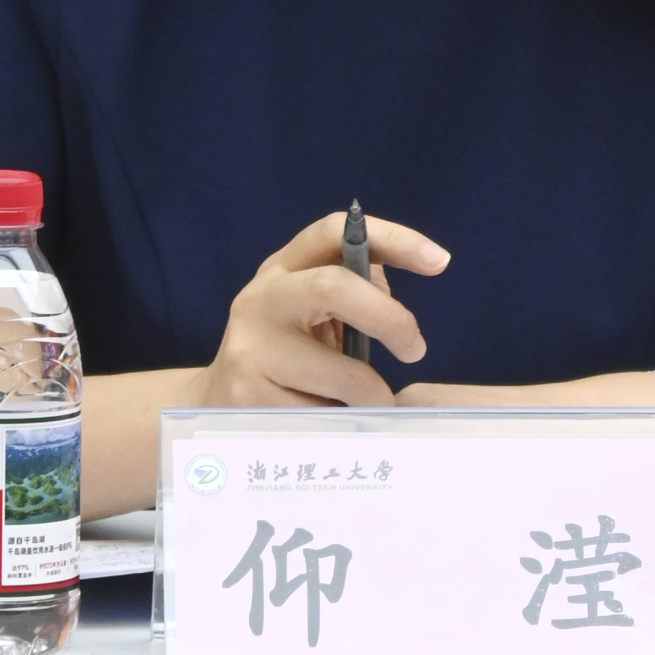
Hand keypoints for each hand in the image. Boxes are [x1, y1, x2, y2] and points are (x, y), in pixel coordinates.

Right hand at [195, 212, 449, 407]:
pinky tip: (333, 420)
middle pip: (333, 286)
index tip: (439, 261)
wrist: (215, 403)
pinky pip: (326, 415)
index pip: (335, 233)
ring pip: (342, 372)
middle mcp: (261, 299)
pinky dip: (346, 422)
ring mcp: (251, 348)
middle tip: (415, 348)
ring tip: (373, 403)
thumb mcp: (310, 314)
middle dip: (390, 318)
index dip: (392, 238)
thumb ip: (352, 296)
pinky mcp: (249, 398)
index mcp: (283, 269)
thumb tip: (394, 311)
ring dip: (375, 394)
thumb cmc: (284, 355)